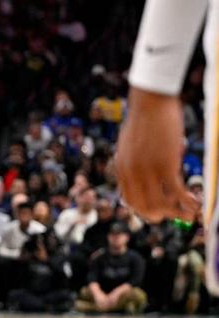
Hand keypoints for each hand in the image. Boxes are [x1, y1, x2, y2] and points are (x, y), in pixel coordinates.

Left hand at [116, 88, 198, 221]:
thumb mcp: (131, 144)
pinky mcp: (165, 165)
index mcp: (121, 168)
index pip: (129, 199)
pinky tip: (196, 204)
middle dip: (161, 215)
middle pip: (144, 206)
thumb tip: (142, 171)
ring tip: (189, 214)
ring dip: (176, 213)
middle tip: (175, 215)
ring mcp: (147, 171)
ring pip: (160, 204)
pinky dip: (187, 202)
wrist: (150, 102)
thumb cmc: (144, 119)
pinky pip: (176, 193)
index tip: (158, 212)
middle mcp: (131, 173)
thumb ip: (134, 160)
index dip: (144, 210)